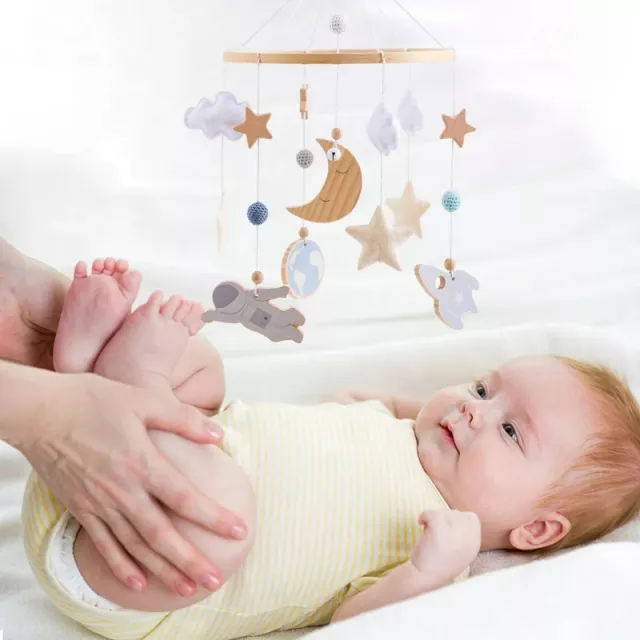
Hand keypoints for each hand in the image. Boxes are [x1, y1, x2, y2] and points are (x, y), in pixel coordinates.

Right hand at [18, 372, 246, 595]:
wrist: (40, 412)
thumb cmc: (94, 400)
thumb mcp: (143, 399)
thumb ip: (182, 419)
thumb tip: (218, 435)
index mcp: (142, 463)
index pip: (185, 498)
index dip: (213, 517)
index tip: (239, 530)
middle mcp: (123, 490)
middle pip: (162, 534)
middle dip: (190, 559)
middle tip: (215, 578)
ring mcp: (100, 504)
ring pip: (136, 546)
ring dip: (163, 569)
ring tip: (186, 587)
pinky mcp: (82, 509)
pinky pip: (104, 545)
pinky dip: (121, 566)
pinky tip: (138, 582)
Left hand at [410, 510, 480, 581]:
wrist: (425, 579)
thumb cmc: (440, 562)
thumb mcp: (460, 549)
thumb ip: (462, 531)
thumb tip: (454, 511)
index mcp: (475, 543)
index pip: (472, 518)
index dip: (457, 520)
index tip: (447, 530)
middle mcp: (469, 538)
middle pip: (455, 513)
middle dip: (443, 519)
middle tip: (435, 533)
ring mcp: (455, 534)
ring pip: (442, 512)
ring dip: (433, 518)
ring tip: (429, 534)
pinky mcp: (440, 531)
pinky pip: (431, 513)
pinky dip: (423, 516)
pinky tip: (420, 524)